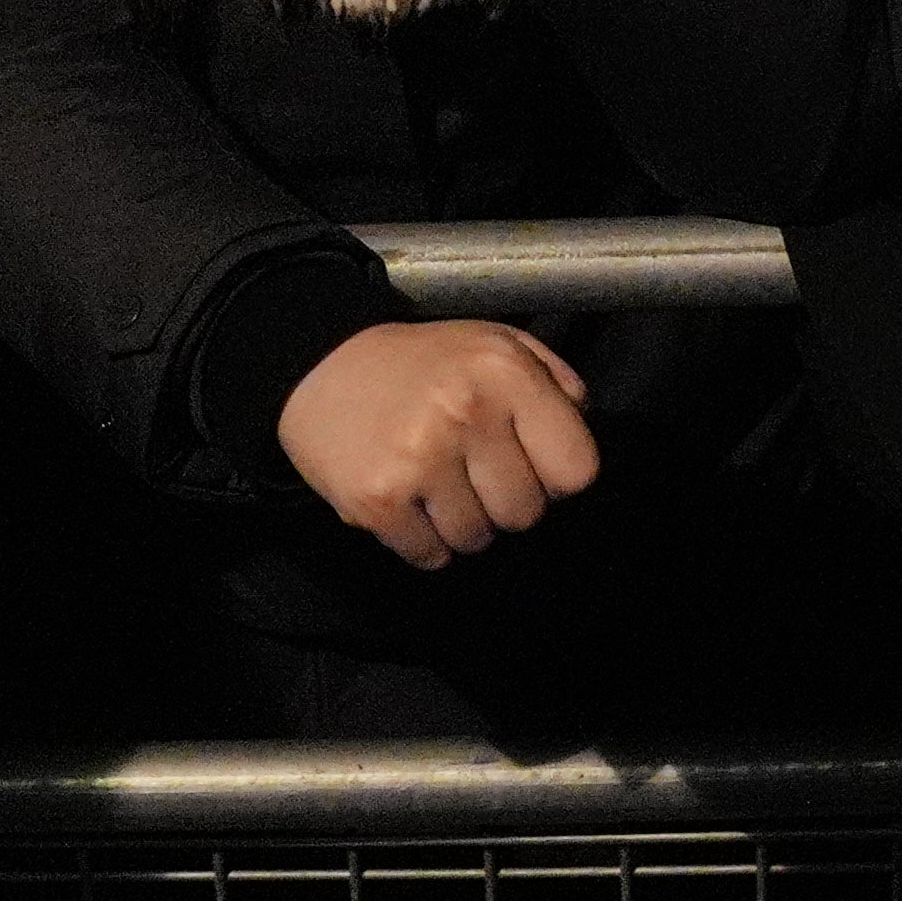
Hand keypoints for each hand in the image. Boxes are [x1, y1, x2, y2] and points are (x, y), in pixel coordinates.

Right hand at [275, 319, 602, 566]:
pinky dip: (423, 541)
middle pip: (526, 514)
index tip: (528, 462)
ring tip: (436, 481)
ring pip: (478, 540)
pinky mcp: (378, 499)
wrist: (318, 363)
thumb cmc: (420, 361)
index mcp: (505, 372)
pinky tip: (408, 500)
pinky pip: (430, 557)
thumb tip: (583, 426)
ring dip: (461, 523)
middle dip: (504, 501)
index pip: (576, 469)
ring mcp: (419, 459)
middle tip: (472, 471)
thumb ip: (553, 381)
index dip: (555, 474)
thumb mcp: (495, 343)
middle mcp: (466, 412)